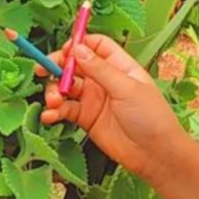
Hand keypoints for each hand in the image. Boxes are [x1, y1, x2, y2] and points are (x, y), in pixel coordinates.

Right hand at [40, 34, 186, 184]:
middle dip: (58, 66)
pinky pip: (65, 110)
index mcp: (119, 65)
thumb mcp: (126, 88)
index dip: (79, 44)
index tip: (64, 51)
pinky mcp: (86, 118)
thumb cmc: (150, 116)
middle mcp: (104, 79)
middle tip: (44, 71)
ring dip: (54, 91)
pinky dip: (54, 111)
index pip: (96, 45)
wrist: (154, 153)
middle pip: (75, 65)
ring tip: (53, 101)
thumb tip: (78, 48)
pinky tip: (50, 116)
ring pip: (66, 87)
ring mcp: (93, 99)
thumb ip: (100, 70)